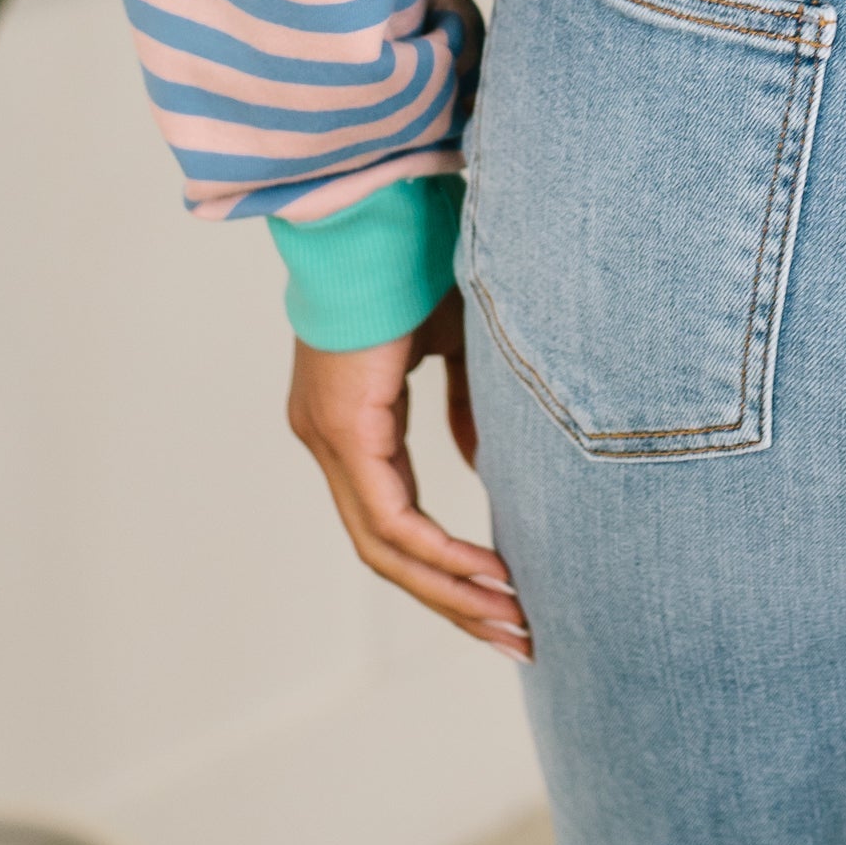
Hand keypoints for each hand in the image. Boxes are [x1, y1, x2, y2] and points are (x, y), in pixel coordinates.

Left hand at [287, 288, 529, 660]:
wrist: (381, 208)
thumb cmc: (418, 257)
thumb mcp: (454, 345)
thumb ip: (467, 410)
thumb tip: (481, 472)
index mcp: (352, 421)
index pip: (394, 519)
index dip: (447, 565)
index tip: (504, 595)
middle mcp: (330, 440)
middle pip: (388, 552)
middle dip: (454, 601)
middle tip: (516, 636)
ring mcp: (330, 439)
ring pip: (386, 548)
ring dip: (451, 591)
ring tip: (511, 621)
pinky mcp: (343, 430)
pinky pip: (390, 519)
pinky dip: (438, 553)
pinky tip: (490, 575)